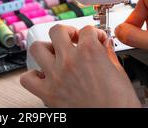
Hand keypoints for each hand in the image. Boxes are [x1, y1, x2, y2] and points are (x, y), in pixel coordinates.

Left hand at [20, 25, 140, 107]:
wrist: (113, 124)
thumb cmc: (119, 104)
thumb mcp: (120, 73)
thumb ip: (109, 55)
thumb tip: (105, 46)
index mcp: (90, 52)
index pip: (87, 30)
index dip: (94, 33)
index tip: (96, 39)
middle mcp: (70, 60)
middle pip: (57, 31)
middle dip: (66, 32)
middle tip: (72, 39)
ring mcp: (56, 75)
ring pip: (37, 48)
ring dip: (46, 49)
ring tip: (54, 54)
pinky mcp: (47, 93)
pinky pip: (27, 79)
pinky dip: (32, 76)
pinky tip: (43, 76)